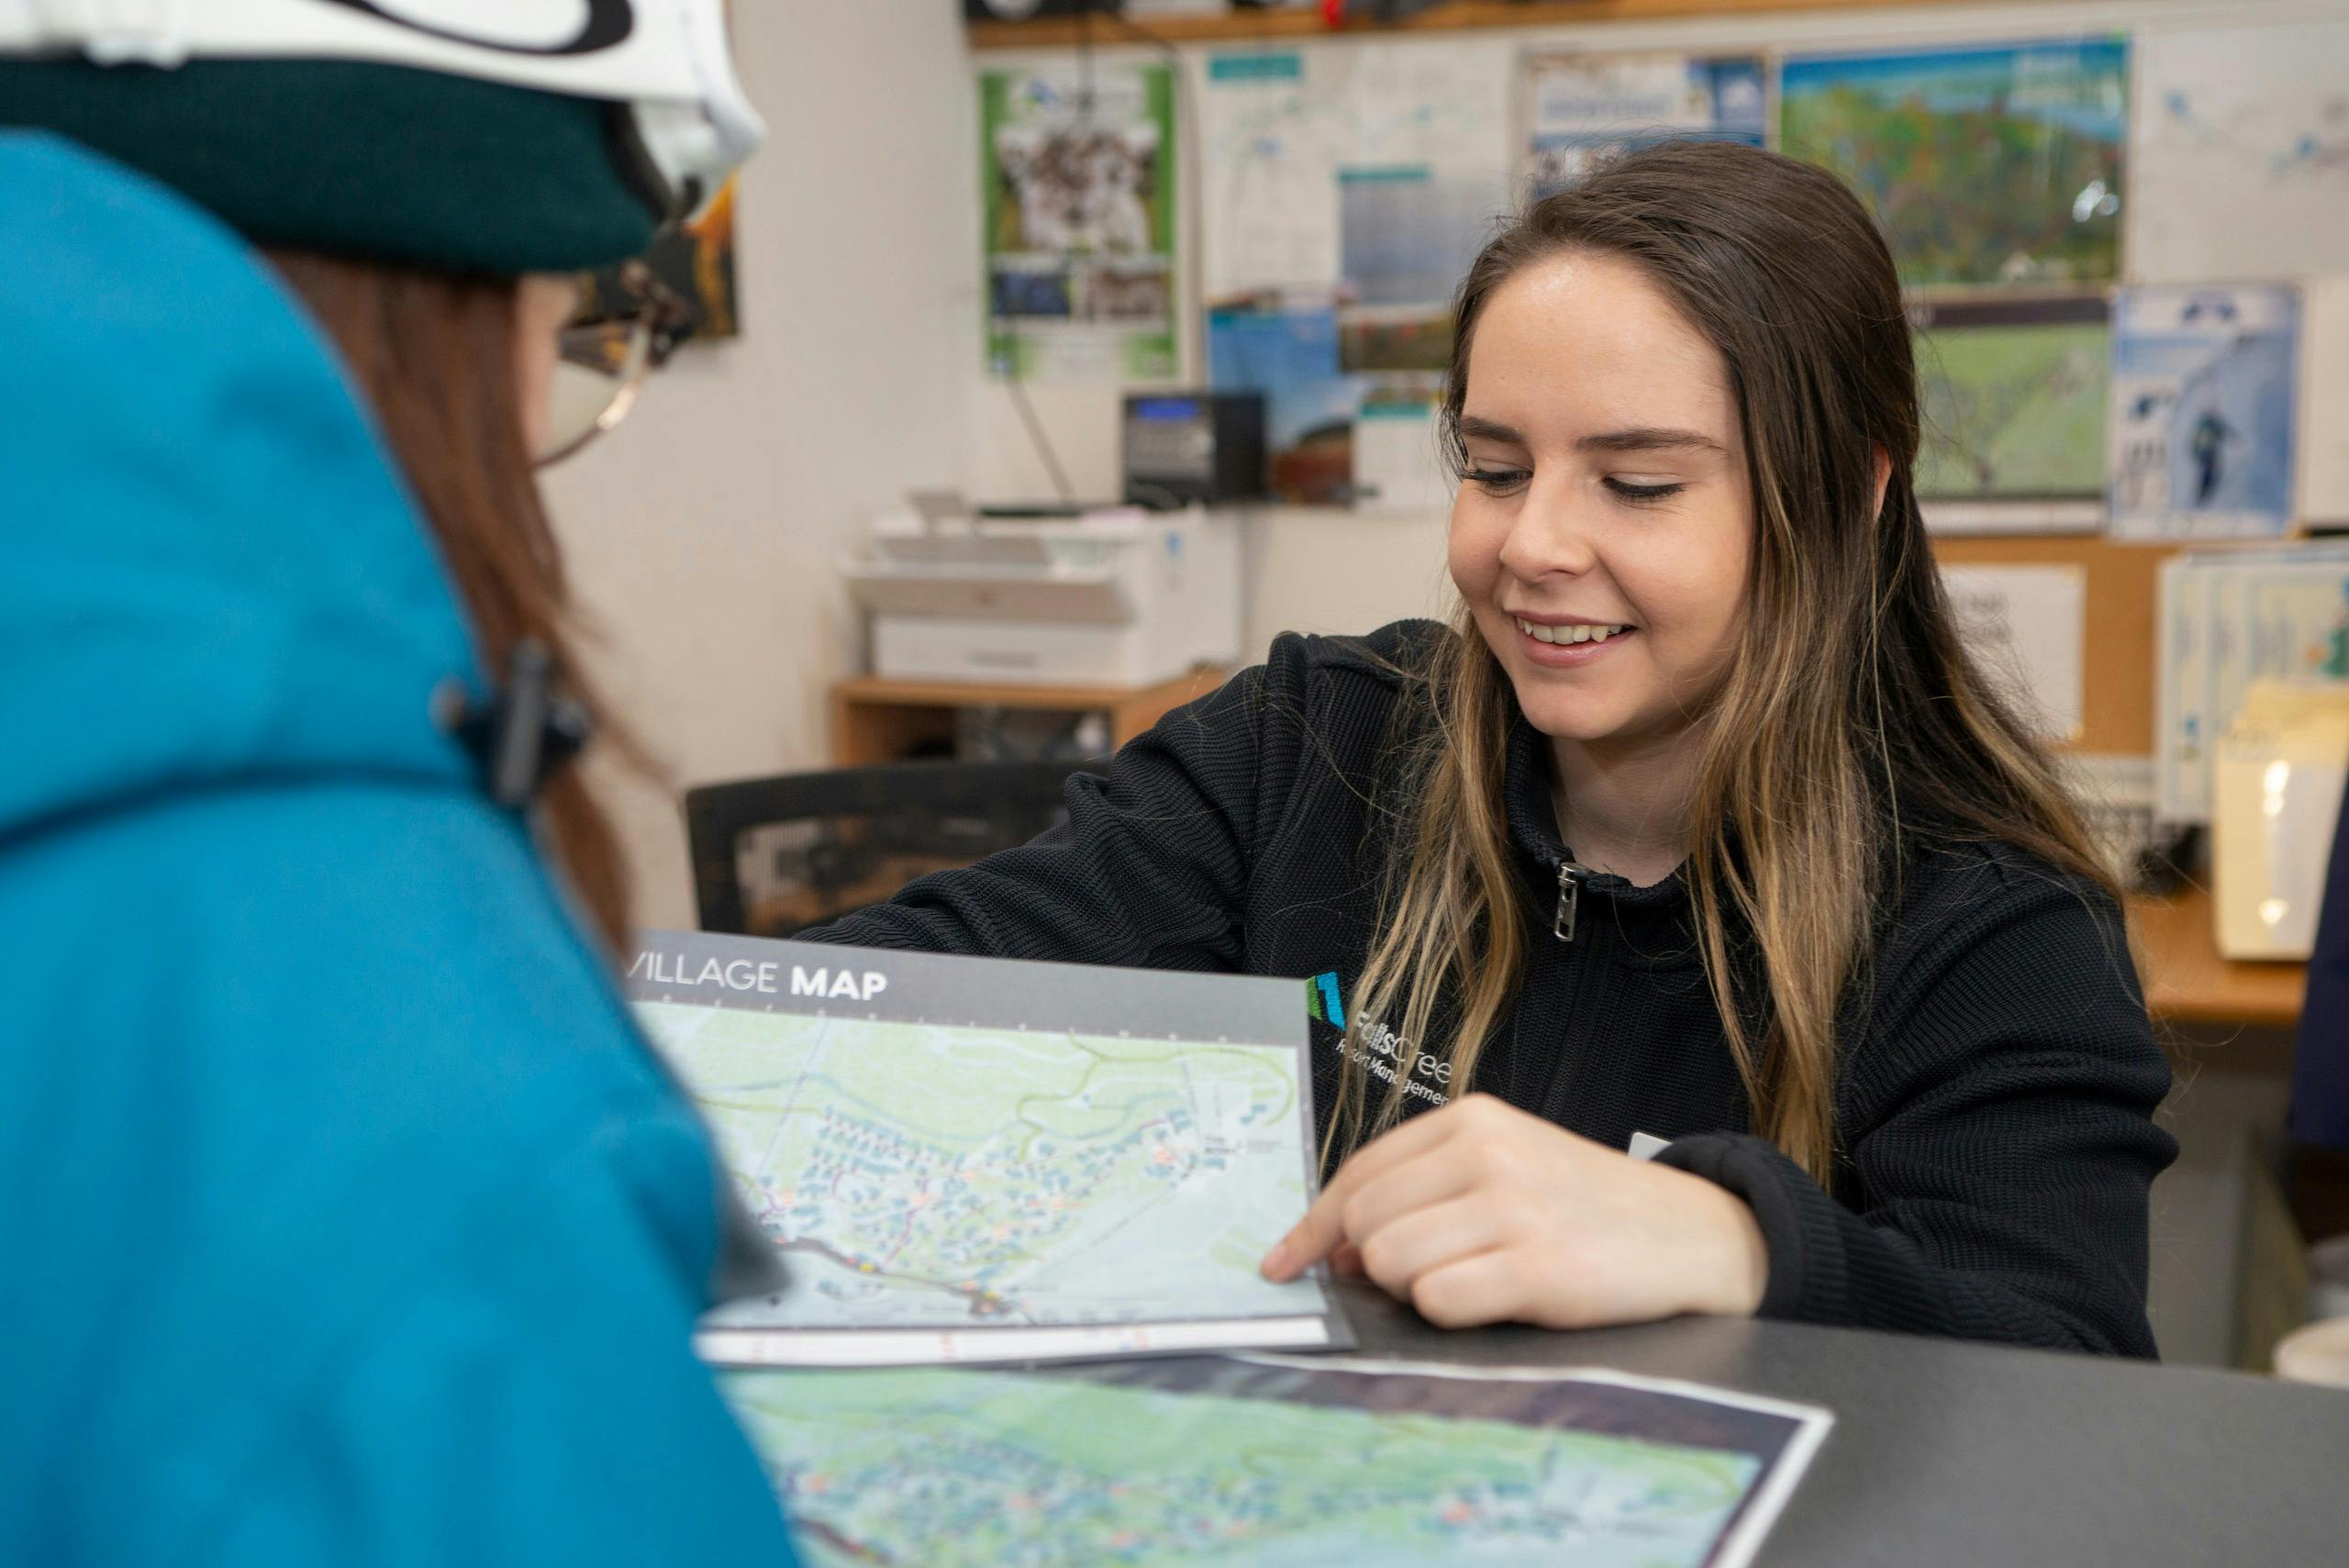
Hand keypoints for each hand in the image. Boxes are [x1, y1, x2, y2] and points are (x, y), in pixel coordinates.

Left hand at [1261, 1094, 1766, 1329]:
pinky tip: (1495, 1298)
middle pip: (1362, 1221)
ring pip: (1390, 1262)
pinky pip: (1438, 1301)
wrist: (1693, 1234)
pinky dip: (1451, 1311)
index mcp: (1472, 1120)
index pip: (1358, 1173)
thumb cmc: (1585, 1207)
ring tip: (1474, 1280)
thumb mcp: (1505, 1168)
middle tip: (1426, 1273)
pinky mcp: (1537, 1267)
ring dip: (1414, 1288)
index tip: (1283, 1262)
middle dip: (1373, 1263)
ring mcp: (1512, 1208)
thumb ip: (1425, 1190)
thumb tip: (1338, 1247)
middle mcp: (1486, 1152)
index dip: (1313, 1227)